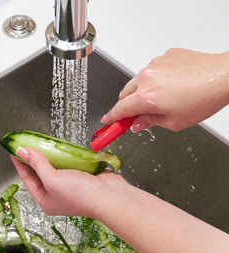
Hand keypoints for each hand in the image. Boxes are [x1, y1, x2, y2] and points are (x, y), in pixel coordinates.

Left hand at [11, 147, 125, 217]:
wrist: (111, 197)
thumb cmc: (82, 195)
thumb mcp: (52, 179)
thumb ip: (37, 164)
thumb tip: (23, 152)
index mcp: (45, 200)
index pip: (27, 178)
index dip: (19, 163)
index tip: (14, 149)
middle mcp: (56, 194)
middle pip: (39, 172)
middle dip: (33, 158)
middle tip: (26, 143)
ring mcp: (69, 185)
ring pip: (54, 166)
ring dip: (48, 155)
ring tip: (40, 143)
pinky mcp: (81, 176)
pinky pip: (68, 163)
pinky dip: (63, 155)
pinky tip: (59, 147)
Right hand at [101, 48, 228, 131]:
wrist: (223, 76)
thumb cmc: (203, 98)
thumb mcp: (174, 122)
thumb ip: (150, 122)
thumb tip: (137, 124)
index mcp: (146, 97)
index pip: (120, 110)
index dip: (111, 118)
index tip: (107, 122)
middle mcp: (146, 78)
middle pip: (124, 94)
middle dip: (127, 105)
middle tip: (137, 114)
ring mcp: (154, 65)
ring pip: (138, 81)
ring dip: (142, 91)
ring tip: (164, 98)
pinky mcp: (164, 56)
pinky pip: (153, 70)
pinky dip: (157, 79)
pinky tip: (173, 85)